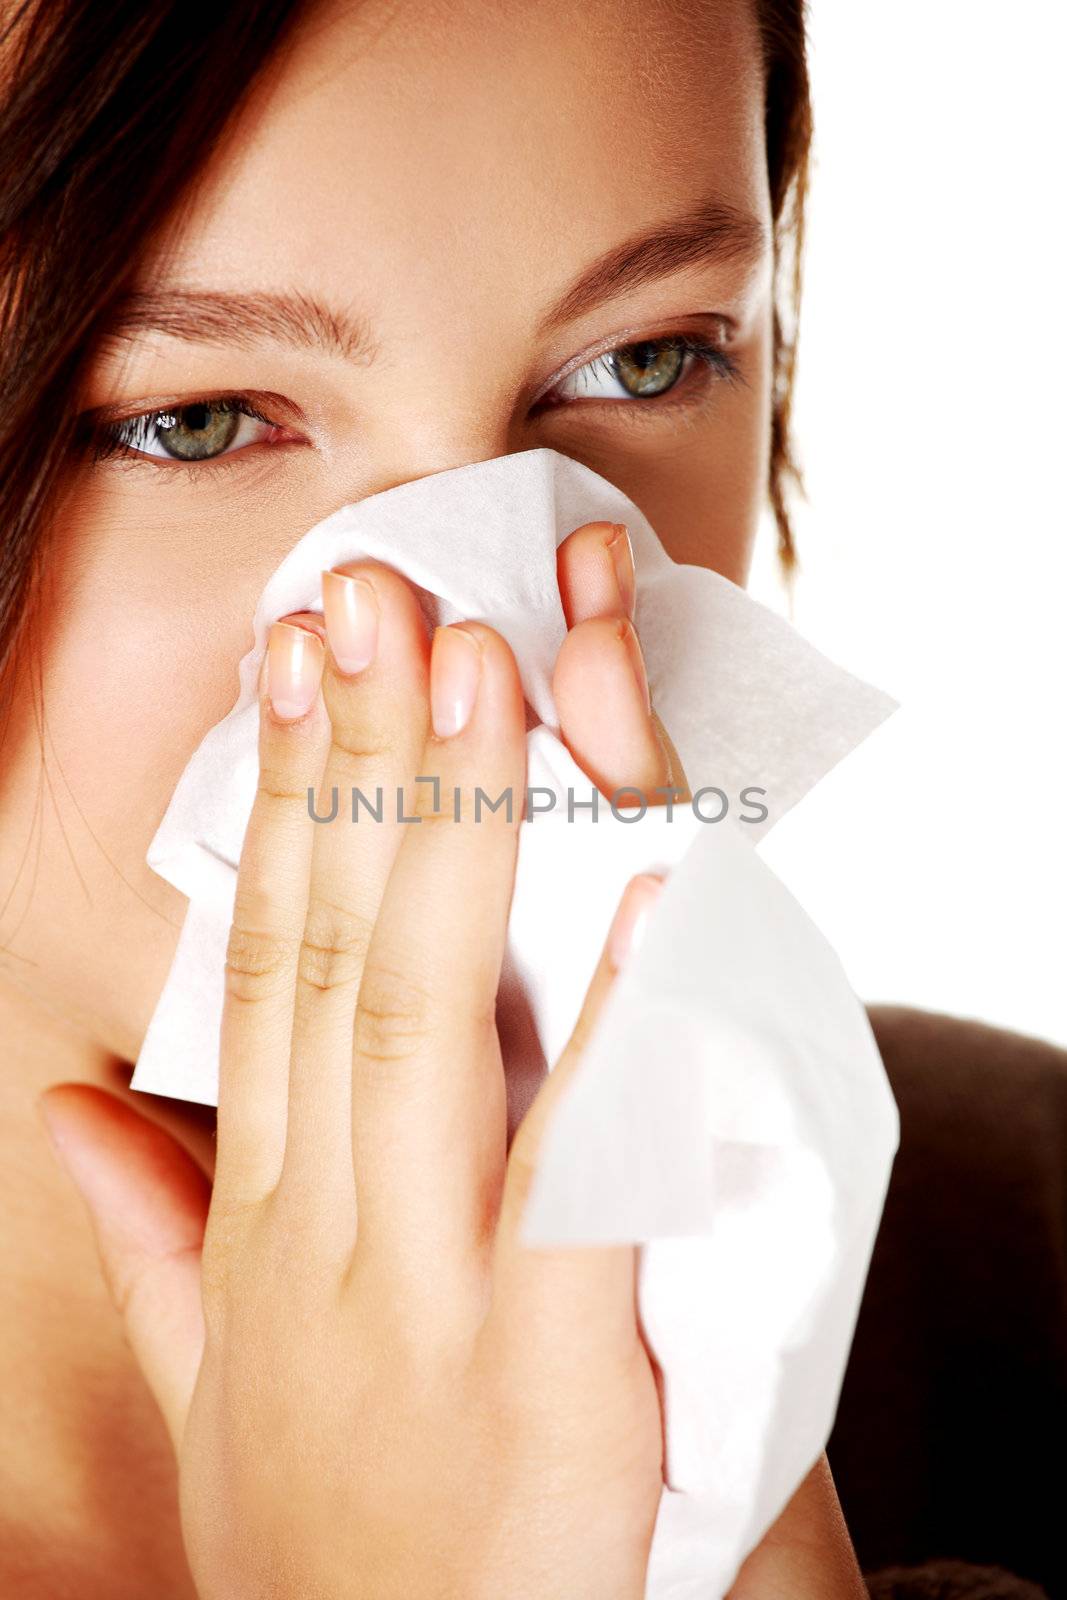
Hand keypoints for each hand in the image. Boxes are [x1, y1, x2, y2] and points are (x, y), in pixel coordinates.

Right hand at [41, 523, 667, 1598]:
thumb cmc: (337, 1542)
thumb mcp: (209, 1389)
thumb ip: (151, 1236)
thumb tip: (79, 1099)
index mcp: (260, 1223)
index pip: (266, 967)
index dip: (285, 805)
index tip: (301, 663)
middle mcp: (329, 1234)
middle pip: (339, 957)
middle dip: (360, 763)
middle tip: (378, 593)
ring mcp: (431, 1297)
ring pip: (426, 1026)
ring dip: (453, 837)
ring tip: (476, 671)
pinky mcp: (550, 1369)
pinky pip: (586, 1173)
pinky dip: (617, 1028)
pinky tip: (652, 896)